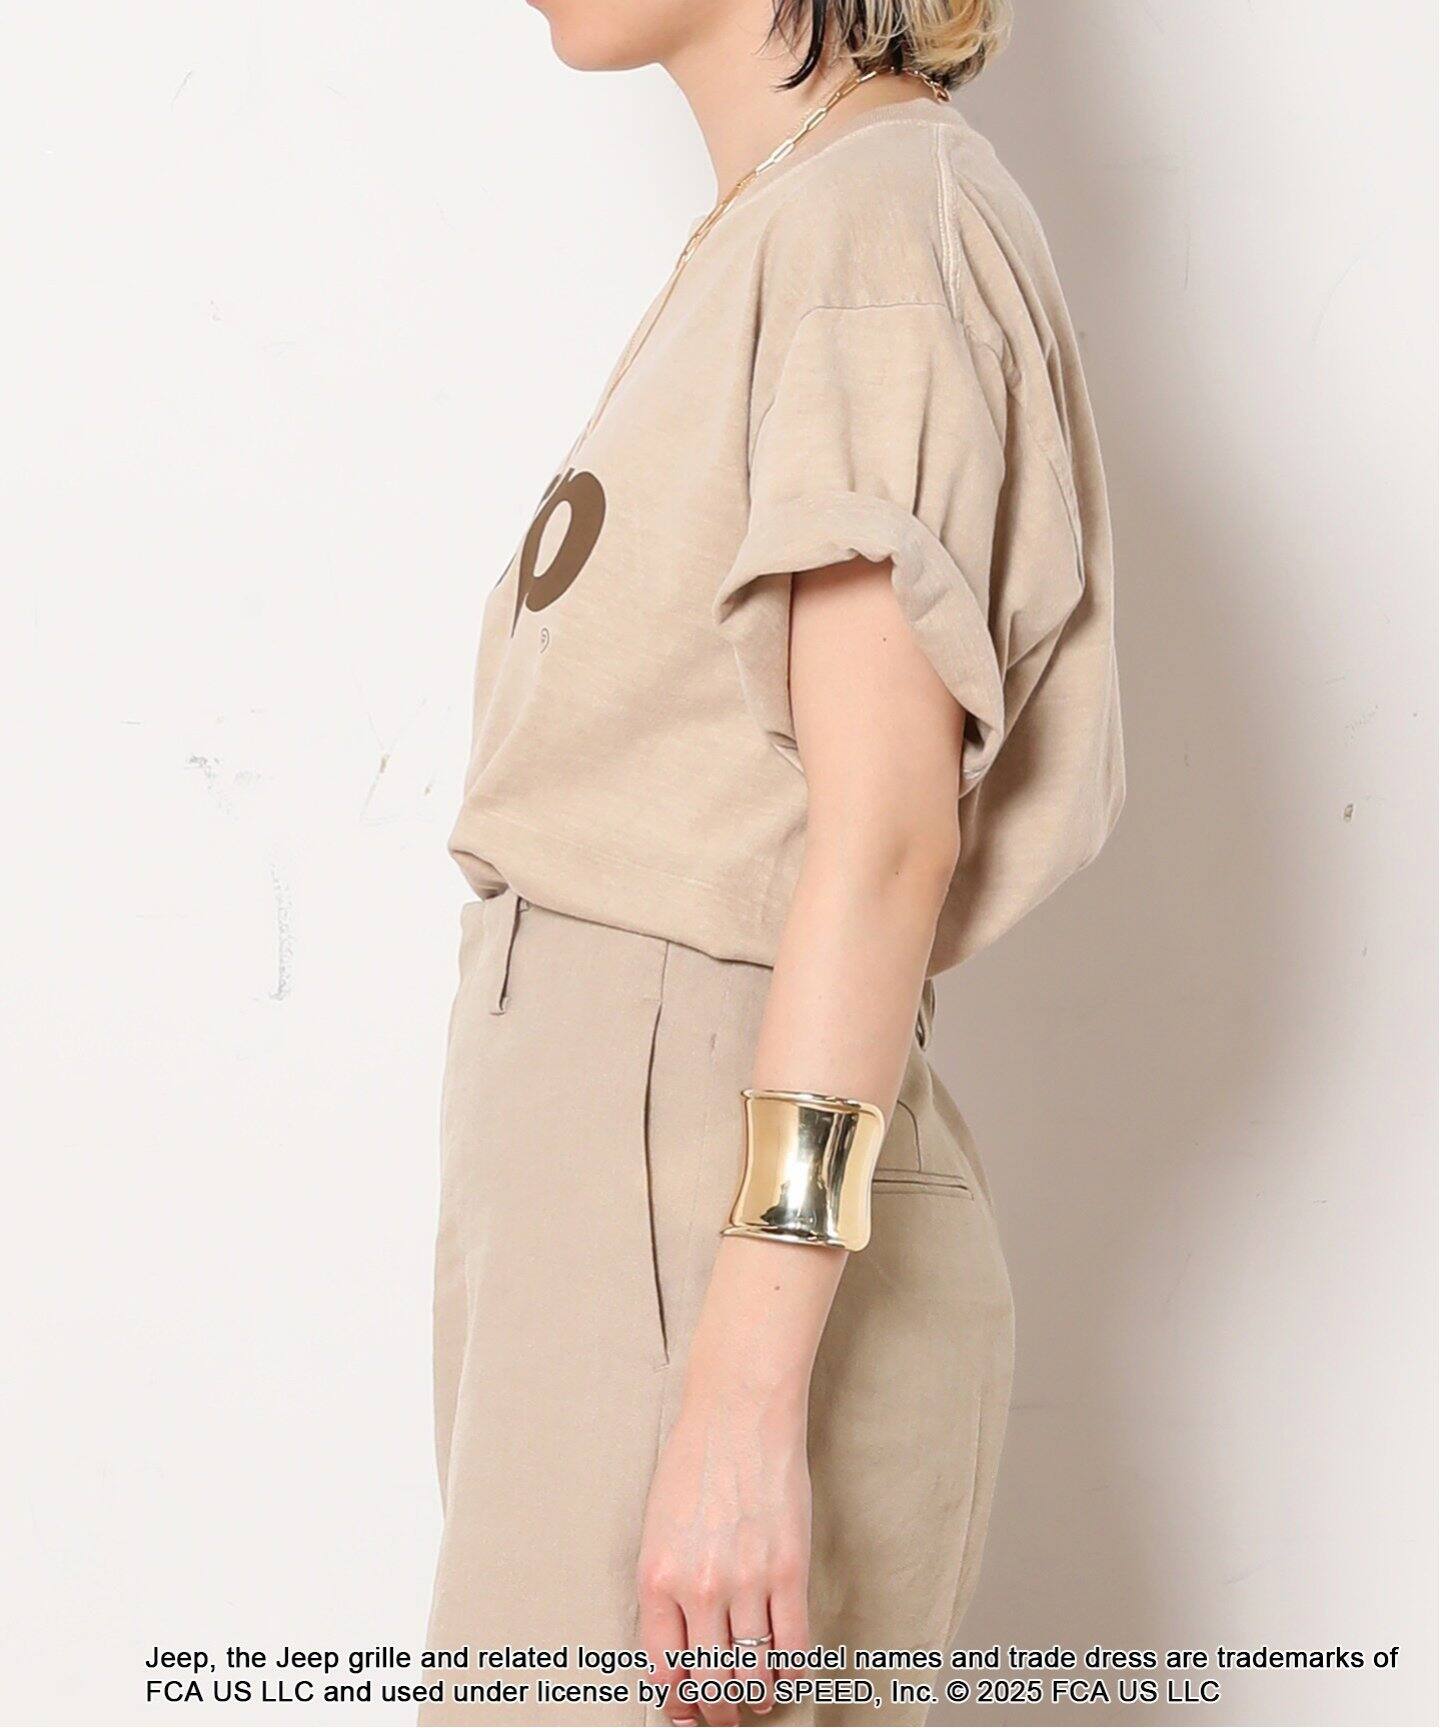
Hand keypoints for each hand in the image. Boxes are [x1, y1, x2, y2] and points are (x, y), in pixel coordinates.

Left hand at [636, 1378, 810, 1726]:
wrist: (738, 1413)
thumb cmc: (694, 1461)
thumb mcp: (656, 1527)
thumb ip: (664, 1585)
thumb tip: (676, 1641)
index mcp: (656, 1578)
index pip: (664, 1670)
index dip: (677, 1704)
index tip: (686, 1714)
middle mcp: (698, 1589)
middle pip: (709, 1681)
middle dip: (717, 1711)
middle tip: (724, 1717)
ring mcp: (746, 1581)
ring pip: (752, 1670)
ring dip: (755, 1696)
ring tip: (757, 1699)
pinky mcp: (789, 1570)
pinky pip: (793, 1644)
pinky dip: (792, 1671)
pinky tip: (790, 1676)